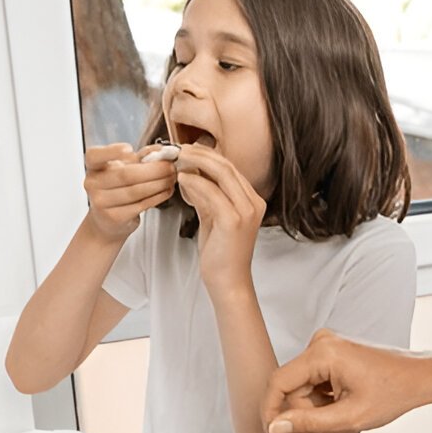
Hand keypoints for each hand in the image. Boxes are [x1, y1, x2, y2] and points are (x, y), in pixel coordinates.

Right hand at [83, 143, 176, 241]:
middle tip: (170, 166)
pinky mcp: (115, 217)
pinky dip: (158, 196)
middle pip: (125, 174)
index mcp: (94, 167)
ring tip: (171, 178)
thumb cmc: (117, 189)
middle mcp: (93, 184)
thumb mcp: (125, 168)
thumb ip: (141, 157)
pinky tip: (166, 190)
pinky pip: (141, 204)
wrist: (107, 219)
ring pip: (136, 191)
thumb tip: (160, 150)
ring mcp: (101, 202)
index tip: (129, 149)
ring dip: (159, 183)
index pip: (94, 155)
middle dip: (154, 170)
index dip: (111, 151)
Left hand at [175, 143, 265, 290]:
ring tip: (178, 161)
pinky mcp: (234, 221)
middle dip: (201, 154)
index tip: (188, 150)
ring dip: (196, 164)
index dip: (208, 155)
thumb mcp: (214, 219)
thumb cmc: (221, 254)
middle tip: (180, 150)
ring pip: (221, 174)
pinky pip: (212, 193)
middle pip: (227, 166)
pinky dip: (195, 183)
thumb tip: (191, 176)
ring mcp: (246, 211)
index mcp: (252, 201)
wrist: (228, 282)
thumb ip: (207, 197)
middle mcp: (254, 203)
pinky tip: (182, 180)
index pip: (230, 168)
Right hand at [262, 330, 424, 432]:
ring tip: (345, 408)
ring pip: (301, 383)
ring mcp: (326, 343)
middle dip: (304, 408)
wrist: (421, 377)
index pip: (278, 382)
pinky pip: (312, 377)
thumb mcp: (350, 417)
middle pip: (290, 384)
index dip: (270, 410)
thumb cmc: (392, 394)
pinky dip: (323, 395)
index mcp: (322, 353)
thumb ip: (308, 423)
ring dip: (315, 403)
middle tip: (334, 420)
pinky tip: (346, 398)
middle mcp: (320, 341)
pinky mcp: (331, 349)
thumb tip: (274, 427)